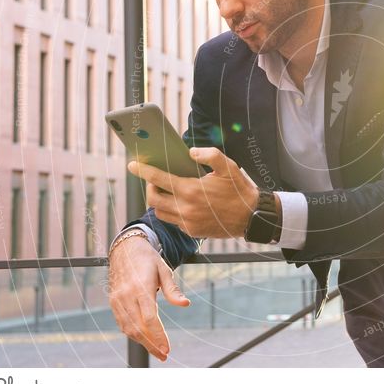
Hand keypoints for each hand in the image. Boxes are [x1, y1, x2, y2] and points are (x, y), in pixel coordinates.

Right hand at [108, 235, 189, 361]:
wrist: (125, 249)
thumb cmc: (148, 260)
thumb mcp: (164, 270)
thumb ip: (172, 290)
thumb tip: (185, 304)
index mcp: (141, 288)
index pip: (149, 319)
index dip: (158, 336)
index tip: (167, 348)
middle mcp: (127, 296)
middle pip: (138, 328)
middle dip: (151, 345)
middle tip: (164, 355)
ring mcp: (118, 300)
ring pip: (129, 328)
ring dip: (142, 342)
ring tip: (156, 350)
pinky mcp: (113, 302)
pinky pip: (122, 323)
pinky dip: (133, 333)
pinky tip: (144, 338)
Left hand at [127, 147, 258, 238]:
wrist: (251, 217)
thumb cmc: (239, 189)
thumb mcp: (228, 166)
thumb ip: (209, 154)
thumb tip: (190, 152)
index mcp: (191, 190)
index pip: (158, 178)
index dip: (143, 170)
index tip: (132, 164)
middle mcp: (185, 208)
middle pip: (153, 198)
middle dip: (150, 187)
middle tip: (156, 180)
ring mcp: (187, 222)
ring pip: (159, 212)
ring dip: (159, 201)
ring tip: (167, 192)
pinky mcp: (192, 231)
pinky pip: (173, 221)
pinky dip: (171, 211)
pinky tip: (181, 203)